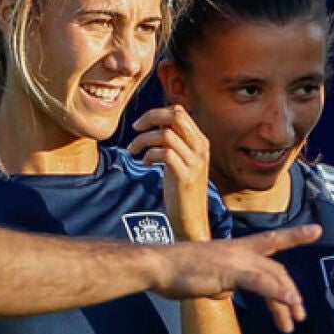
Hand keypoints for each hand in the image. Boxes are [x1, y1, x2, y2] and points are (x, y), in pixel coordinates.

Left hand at [127, 105, 211, 239]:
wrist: (191, 220)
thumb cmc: (181, 190)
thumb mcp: (180, 160)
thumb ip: (173, 141)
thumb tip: (154, 122)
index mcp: (200, 141)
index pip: (179, 112)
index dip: (156, 113)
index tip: (140, 125)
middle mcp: (200, 148)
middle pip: (175, 116)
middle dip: (150, 117)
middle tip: (135, 128)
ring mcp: (195, 163)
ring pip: (166, 135)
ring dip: (143, 140)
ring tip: (133, 151)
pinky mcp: (185, 177)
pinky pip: (165, 154)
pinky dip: (150, 155)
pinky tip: (145, 163)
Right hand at [152, 226, 323, 332]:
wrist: (158, 267)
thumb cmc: (176, 273)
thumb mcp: (207, 278)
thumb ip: (223, 283)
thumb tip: (229, 293)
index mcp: (235, 249)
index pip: (271, 241)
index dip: (294, 236)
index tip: (316, 230)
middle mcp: (240, 251)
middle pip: (276, 269)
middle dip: (291, 292)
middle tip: (299, 314)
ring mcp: (235, 260)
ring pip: (272, 277)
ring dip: (288, 298)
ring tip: (295, 320)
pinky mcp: (229, 272)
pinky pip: (260, 283)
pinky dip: (277, 292)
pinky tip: (289, 302)